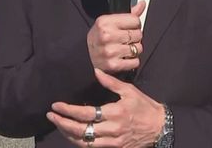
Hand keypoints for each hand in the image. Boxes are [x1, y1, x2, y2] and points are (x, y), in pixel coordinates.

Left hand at [46, 68, 163, 147]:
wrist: (160, 127)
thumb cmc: (144, 107)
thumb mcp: (129, 91)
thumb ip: (111, 82)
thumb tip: (96, 71)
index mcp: (115, 113)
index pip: (85, 114)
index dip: (68, 110)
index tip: (56, 105)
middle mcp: (112, 130)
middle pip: (81, 130)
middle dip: (62, 123)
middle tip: (51, 115)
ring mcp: (112, 142)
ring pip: (84, 142)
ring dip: (68, 134)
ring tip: (59, 125)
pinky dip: (80, 142)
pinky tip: (73, 135)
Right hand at [87, 0, 144, 73]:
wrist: (84, 55)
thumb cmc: (98, 38)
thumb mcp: (108, 22)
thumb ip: (128, 14)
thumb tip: (142, 4)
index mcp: (105, 22)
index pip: (135, 20)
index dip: (134, 24)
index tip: (128, 28)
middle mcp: (106, 36)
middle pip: (138, 34)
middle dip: (134, 37)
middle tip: (125, 40)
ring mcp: (110, 51)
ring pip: (138, 48)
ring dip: (134, 50)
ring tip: (124, 49)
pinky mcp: (113, 65)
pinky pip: (135, 62)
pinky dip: (132, 61)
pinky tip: (124, 58)